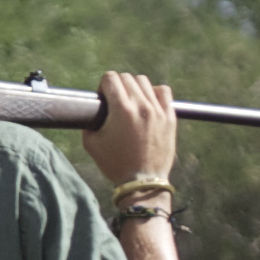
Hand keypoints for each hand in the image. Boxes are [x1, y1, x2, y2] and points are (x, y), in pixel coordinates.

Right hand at [84, 67, 177, 196]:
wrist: (142, 181)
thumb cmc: (115, 164)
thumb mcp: (91, 144)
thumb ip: (89, 122)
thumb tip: (93, 110)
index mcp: (121, 110)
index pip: (110, 78)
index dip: (103, 86)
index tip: (103, 98)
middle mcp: (141, 105)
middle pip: (127, 78)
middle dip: (117, 86)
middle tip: (115, 101)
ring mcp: (158, 110)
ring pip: (144, 82)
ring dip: (134, 87)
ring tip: (132, 102)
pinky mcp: (170, 117)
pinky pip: (164, 92)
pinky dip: (154, 92)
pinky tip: (149, 102)